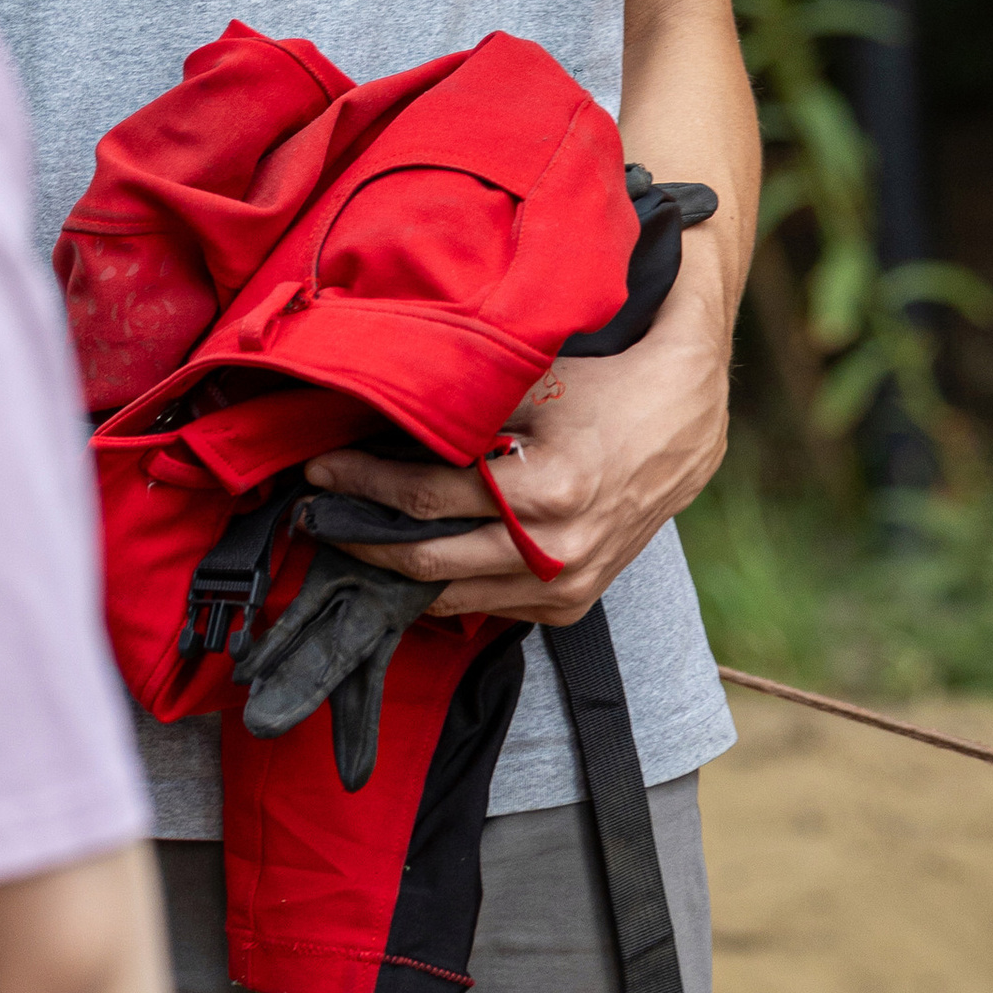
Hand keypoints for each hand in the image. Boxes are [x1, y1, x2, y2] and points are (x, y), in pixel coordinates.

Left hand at [301, 305, 730, 625]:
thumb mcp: (532, 385)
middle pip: (428, 558)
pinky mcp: (571, 606)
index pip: (426, 496)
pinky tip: (412, 559)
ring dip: (395, 571)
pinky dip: (447, 586)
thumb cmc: (600, 391)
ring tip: (348, 540)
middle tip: (312, 517)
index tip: (316, 470)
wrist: (680, 427)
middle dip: (360, 537)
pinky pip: (489, 607)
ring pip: (452, 596)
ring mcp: (566, 586)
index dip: (362, 483)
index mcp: (547, 489)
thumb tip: (375, 413)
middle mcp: (558, 550)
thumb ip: (461, 410)